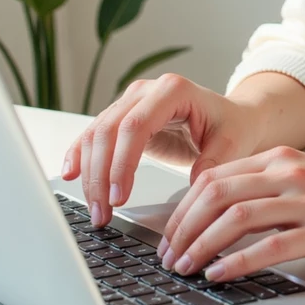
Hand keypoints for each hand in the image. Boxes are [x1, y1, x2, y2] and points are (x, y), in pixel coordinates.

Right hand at [60, 72, 258, 226]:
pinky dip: (81, 155)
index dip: (122, 162)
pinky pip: (94, 135)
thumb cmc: (233, 127)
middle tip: (103, 213)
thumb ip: (213, 163)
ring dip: (90, 174)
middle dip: (101, 176)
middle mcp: (146, 91)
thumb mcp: (232, 144)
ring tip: (96, 211)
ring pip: (96, 134)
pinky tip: (71, 174)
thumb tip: (192, 186)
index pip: (136, 126)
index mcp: (173, 91)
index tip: (119, 197)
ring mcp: (130, 102)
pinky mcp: (122, 117)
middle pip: (109, 131)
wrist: (232, 117)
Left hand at [156, 148, 304, 281]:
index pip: (215, 177)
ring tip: (184, 269)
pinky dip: (236, 262)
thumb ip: (274, 188)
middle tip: (167, 257)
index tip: (169, 234)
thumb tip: (227, 214)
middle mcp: (290, 173)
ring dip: (200, 245)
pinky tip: (219, 275)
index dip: (183, 208)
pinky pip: (268, 246)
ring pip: (234, 217)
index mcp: (283, 159)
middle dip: (182, 228)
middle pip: (215, 194)